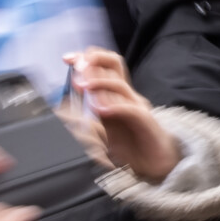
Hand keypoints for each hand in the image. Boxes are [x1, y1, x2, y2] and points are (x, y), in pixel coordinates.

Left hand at [63, 50, 179, 182]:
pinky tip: (101, 109)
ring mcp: (137, 106)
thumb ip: (86, 116)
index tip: (67, 59)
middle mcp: (126, 95)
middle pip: (114, 64)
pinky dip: (115, 106)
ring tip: (83, 87)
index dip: (86, 58)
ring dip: (99, 82)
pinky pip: (131, 109)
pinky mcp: (145, 121)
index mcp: (115, 94)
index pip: (103, 65)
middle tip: (77, 67)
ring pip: (119, 84)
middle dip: (93, 61)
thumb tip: (63, 108)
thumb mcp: (102, 129)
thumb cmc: (131, 146)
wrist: (156, 162)